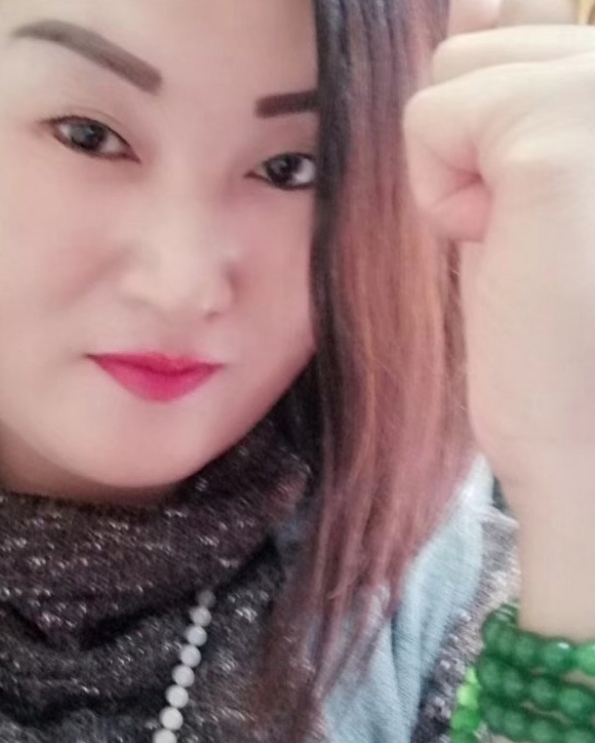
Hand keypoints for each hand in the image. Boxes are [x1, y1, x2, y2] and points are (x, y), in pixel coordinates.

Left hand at [403, 0, 594, 516]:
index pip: (521, 13)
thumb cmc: (552, 320)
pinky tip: (500, 245)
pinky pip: (430, 119)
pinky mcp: (564, 133)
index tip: (520, 195)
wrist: (583, 432)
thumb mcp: (530, 185)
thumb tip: (478, 5)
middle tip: (527, 226)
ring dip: (458, 169)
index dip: (489, 112)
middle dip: (474, 143)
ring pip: (451, 71)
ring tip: (519, 235)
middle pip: (478, 39)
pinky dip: (439, 194)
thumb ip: (512, 92)